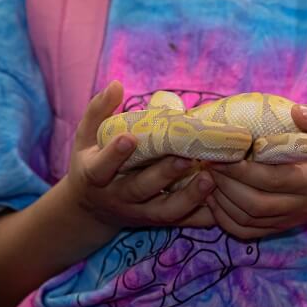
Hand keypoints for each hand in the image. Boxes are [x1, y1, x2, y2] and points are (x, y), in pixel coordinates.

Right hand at [64, 81, 216, 230]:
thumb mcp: (85, 137)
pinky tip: (221, 206)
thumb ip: (98, 111)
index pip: (102, 168)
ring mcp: (138, 212)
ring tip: (210, 179)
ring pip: (164, 211)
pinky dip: (201, 217)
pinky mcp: (156, 222)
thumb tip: (116, 84)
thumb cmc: (91, 163)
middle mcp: (117, 197)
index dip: (114, 155)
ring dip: (188, 198)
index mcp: (95, 175)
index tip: (129, 138)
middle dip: (163, 174)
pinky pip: (180, 222)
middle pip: (140, 189)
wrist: (90, 211)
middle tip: (185, 157)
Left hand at [207, 104, 306, 238]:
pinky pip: (247, 231)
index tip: (223, 152)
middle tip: (209, 162)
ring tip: (206, 175)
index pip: (274, 179)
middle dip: (226, 184)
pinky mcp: (280, 226)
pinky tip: (213, 197)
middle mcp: (301, 205)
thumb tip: (296, 111)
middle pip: (255, 204)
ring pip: (247, 220)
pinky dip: (224, 218)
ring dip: (221, 200)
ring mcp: (289, 219)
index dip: (244, 169)